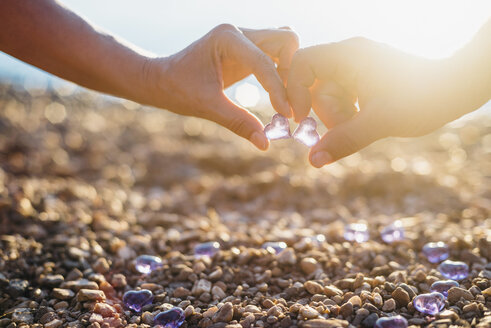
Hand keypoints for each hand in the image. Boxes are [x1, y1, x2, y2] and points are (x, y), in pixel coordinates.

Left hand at [145, 24, 297, 149]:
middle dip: (291, 71)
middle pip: (285, 40)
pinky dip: (282, 72)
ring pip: (284, 45)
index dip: (278, 90)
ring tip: (285, 99)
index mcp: (226, 39)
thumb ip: (238, 123)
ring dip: (289, 70)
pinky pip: (275, 55)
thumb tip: (265, 144)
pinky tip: (279, 96)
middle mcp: (239, 33)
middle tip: (288, 102)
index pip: (264, 62)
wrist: (160, 80)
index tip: (287, 115)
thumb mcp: (208, 107)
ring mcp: (244, 39)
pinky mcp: (246, 49)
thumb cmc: (177, 89)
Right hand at [287, 37, 488, 166]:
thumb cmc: (422, 99)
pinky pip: (342, 97)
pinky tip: (367, 118)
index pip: (302, 64)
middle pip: (314, 85)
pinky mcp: (364, 78)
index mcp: (349, 56)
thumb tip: (313, 161)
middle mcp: (349, 56)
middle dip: (327, 112)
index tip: (303, 118)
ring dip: (340, 115)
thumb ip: (343, 140)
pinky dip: (349, 112)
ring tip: (364, 122)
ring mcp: (357, 67)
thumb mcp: (379, 122)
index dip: (295, 91)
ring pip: (328, 95)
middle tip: (349, 124)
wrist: (456, 90)